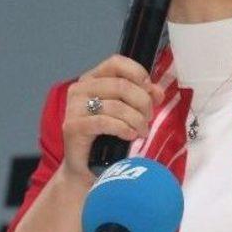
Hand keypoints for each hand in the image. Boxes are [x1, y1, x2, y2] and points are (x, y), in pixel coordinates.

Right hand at [62, 55, 163, 180]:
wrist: (86, 168)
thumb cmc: (106, 138)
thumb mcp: (126, 113)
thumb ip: (140, 97)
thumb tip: (157, 91)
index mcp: (91, 79)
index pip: (116, 62)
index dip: (137, 72)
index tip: (150, 90)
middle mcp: (79, 89)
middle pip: (121, 85)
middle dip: (142, 102)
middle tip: (148, 118)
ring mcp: (74, 107)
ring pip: (116, 105)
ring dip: (136, 119)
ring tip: (142, 131)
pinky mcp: (73, 126)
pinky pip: (106, 122)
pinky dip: (124, 128)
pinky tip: (131, 135)